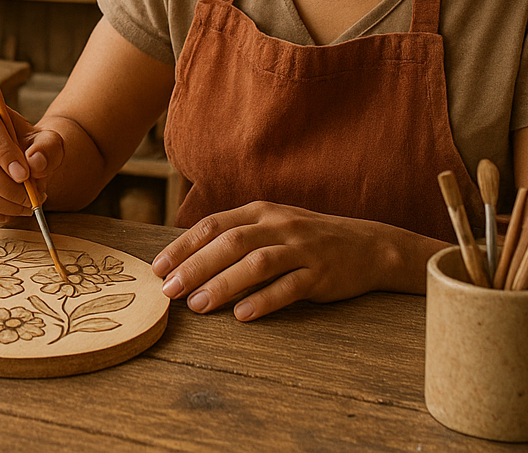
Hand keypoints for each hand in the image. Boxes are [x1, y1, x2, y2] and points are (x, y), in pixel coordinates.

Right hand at [0, 93, 65, 223]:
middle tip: (30, 195)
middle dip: (4, 183)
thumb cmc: (34, 147)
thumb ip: (48, 148)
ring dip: (3, 202)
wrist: (26, 163)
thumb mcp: (49, 142)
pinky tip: (13, 210)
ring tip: (27, 204)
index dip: (0, 148)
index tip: (23, 173)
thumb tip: (36, 161)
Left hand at [151, 202, 408, 321]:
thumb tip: (188, 259)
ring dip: (224, 284)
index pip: (212, 225)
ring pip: (257, 263)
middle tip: (169, 290)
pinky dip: (264, 300)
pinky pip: (290, 286)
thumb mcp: (271, 225)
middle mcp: (278, 225)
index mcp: (260, 211)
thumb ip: (235, 235)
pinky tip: (243, 315)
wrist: (368, 245)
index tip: (158, 268)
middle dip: (195, 266)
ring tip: (198, 305)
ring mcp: (301, 249)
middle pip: (230, 242)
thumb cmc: (307, 239)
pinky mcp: (321, 274)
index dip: (183, 246)